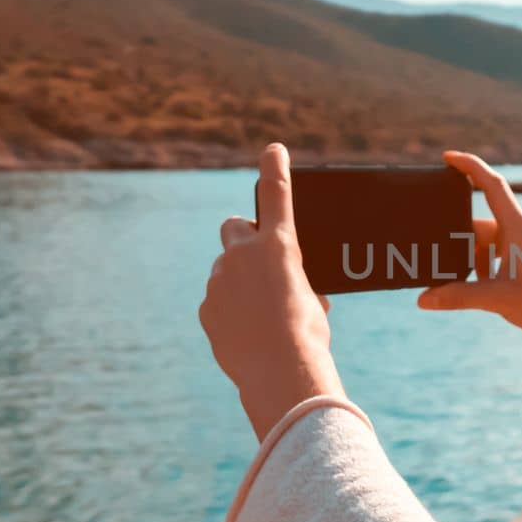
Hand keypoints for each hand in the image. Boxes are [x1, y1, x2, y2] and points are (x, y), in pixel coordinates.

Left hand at [200, 143, 341, 440]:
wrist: (281, 372)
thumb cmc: (308, 336)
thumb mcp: (314, 302)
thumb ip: (296, 283)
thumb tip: (290, 289)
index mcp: (280, 246)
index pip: (277, 195)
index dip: (275, 168)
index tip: (273, 149)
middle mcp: (243, 255)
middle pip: (234, 227)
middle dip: (243, 237)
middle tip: (259, 260)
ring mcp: (220, 281)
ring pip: (227, 271)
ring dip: (241, 284)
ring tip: (263, 318)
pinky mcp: (207, 307)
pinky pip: (219, 301)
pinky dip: (231, 311)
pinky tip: (249, 334)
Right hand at [417, 151, 521, 338]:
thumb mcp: (498, 299)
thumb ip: (459, 297)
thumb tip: (424, 300)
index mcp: (519, 227)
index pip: (492, 185)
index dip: (469, 166)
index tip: (448, 157)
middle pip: (482, 225)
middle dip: (461, 242)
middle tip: (441, 261)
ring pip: (492, 241)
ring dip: (475, 258)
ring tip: (462, 282)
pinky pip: (503, 251)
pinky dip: (489, 264)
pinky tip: (482, 286)